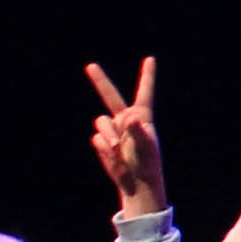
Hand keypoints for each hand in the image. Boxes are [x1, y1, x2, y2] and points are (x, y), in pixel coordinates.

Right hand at [87, 56, 168, 213]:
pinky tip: (114, 157)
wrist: (136, 182)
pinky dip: (104, 148)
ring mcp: (113, 130)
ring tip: (118, 149)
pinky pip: (97, 139)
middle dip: (99, 81)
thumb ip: (138, 132)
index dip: (147, 76)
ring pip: (100, 122)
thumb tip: (129, 118)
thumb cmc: (148, 163)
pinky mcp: (103, 141)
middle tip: (90, 66)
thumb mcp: (146, 148)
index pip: (144, 92)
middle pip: (110, 96)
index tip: (150, 59)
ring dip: (108, 134)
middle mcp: (126, 119)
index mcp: (142, 117)